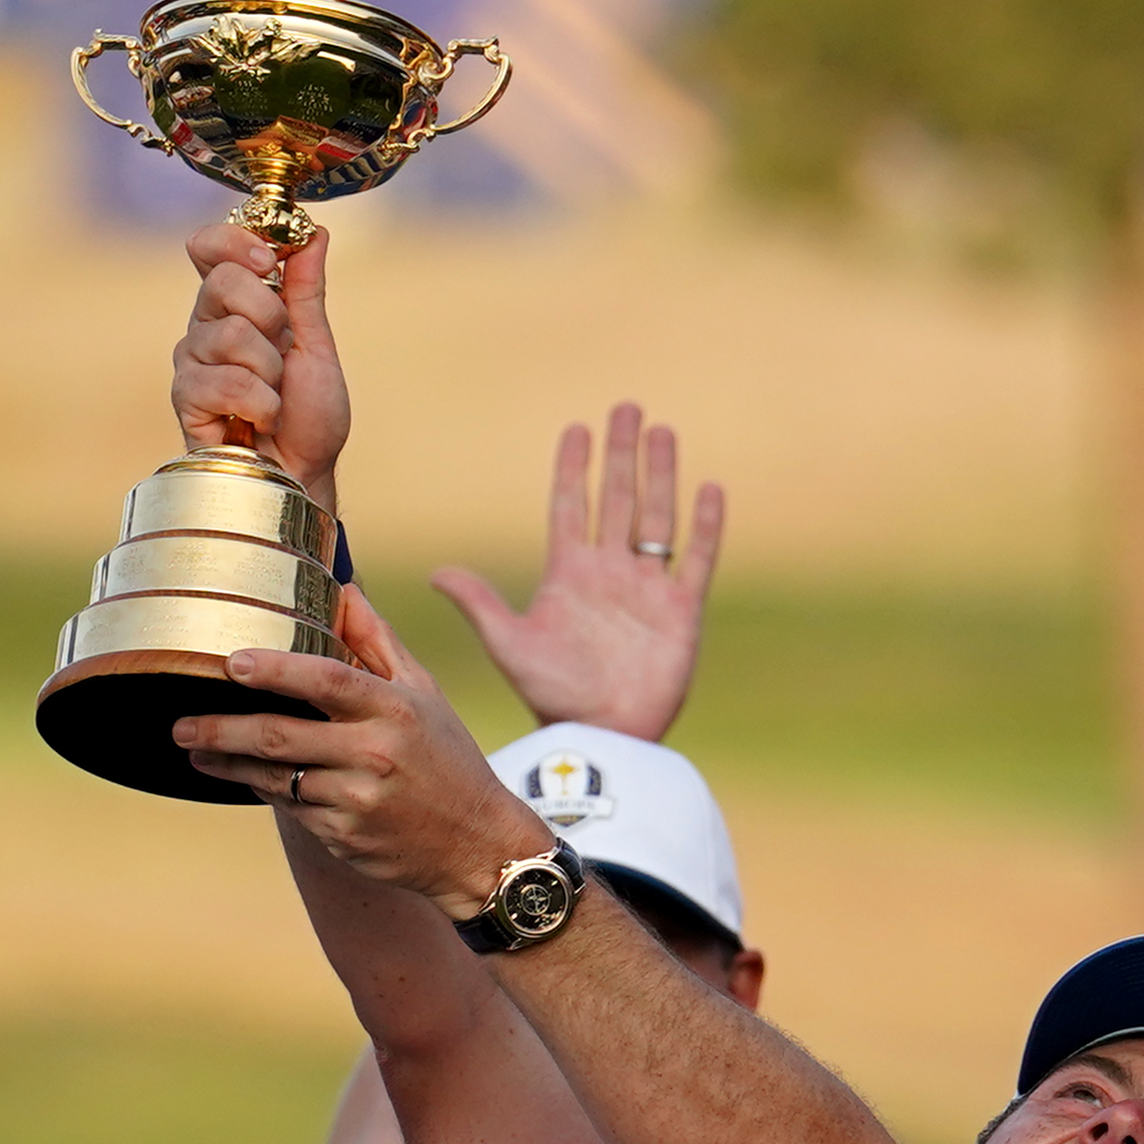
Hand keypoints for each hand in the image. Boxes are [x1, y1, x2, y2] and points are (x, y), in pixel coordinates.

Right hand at [171, 222, 350, 503]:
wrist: (304, 474)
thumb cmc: (310, 417)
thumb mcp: (316, 344)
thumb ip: (306, 289)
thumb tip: (314, 232)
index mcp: (235, 304)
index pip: (209, 247)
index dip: (234, 241)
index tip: (267, 258)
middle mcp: (206, 325)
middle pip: (223, 279)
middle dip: (271, 317)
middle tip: (283, 355)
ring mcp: (192, 361)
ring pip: (231, 333)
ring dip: (271, 372)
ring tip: (273, 398)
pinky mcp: (185, 398)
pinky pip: (224, 381)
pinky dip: (258, 404)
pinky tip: (258, 422)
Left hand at [180, 587, 553, 913]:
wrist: (478, 846)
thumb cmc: (448, 760)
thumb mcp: (425, 694)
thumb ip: (378, 642)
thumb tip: (342, 590)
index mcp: (393, 709)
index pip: (326, 681)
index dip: (275, 670)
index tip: (231, 663)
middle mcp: (373, 754)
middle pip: (278, 736)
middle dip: (219, 728)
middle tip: (178, 723)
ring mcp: (355, 800)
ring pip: (273, 777)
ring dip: (226, 762)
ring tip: (195, 747)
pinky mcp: (344, 837)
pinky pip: (290, 808)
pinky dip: (265, 790)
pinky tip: (244, 776)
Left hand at [430, 405, 726, 738]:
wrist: (602, 736)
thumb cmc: (552, 696)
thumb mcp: (509, 644)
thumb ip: (480, 604)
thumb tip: (436, 572)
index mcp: (569, 574)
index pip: (570, 506)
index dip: (573, 468)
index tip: (576, 428)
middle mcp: (610, 573)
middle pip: (617, 499)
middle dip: (621, 454)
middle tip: (626, 408)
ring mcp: (648, 589)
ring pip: (656, 517)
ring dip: (660, 475)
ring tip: (662, 431)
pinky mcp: (682, 611)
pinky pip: (697, 559)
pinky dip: (705, 526)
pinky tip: (708, 490)